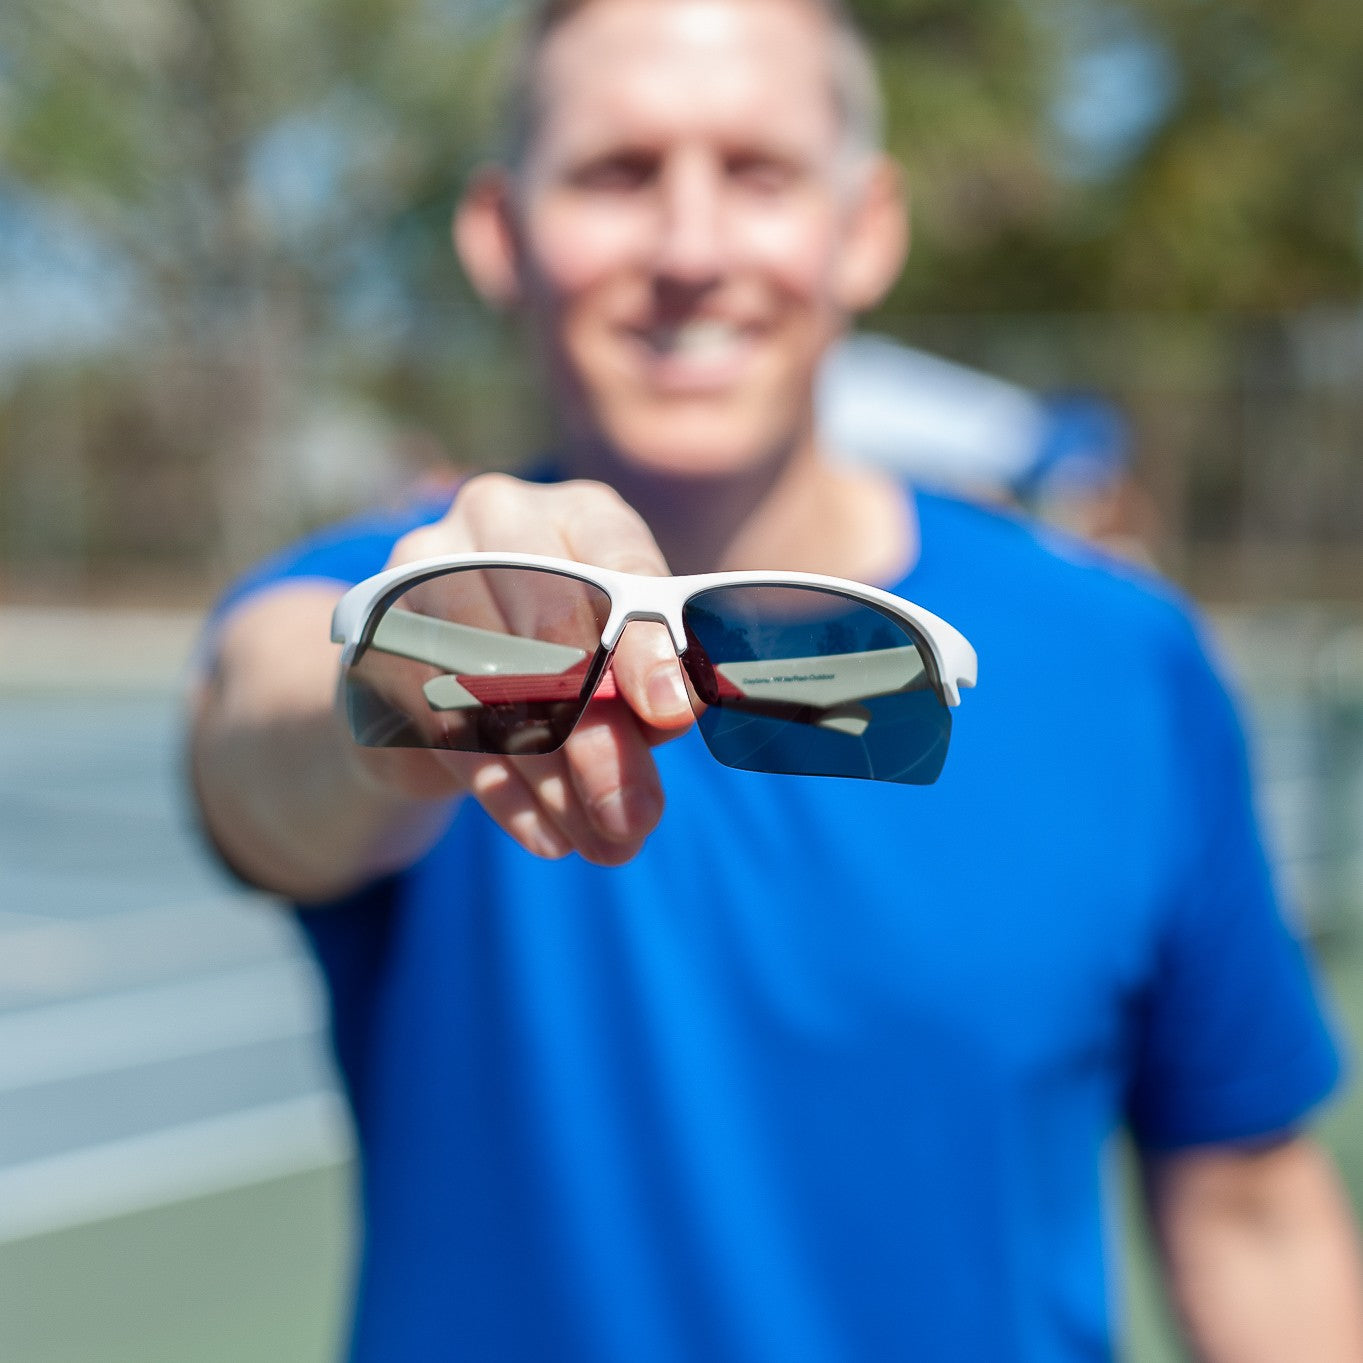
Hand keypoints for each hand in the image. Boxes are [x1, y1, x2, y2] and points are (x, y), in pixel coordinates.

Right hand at [344, 473, 694, 864]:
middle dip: (601, 739)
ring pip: (495, 691)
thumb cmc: (567, 657)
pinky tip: (548, 836)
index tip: (674, 714)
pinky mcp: (377, 644)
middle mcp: (494, 524)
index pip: (615, 565)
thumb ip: (647, 677)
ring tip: (605, 843)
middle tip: (637, 817)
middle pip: (551, 636)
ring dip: (555, 782)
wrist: (438, 666)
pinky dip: (505, 793)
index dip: (646, 643)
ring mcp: (423, 576)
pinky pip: (446, 730)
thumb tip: (673, 714)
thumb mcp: (620, 656)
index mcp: (574, 513)